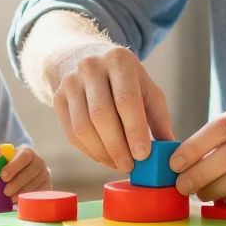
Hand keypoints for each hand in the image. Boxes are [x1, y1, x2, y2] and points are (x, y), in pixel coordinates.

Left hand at [1, 147, 49, 198]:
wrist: (24, 170)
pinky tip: (21, 202)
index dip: (14, 166)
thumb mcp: (2, 159)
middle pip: (32, 171)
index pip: (24, 156)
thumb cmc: (8, 165)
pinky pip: (42, 192)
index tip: (3, 176)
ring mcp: (45, 174)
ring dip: (24, 192)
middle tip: (6, 192)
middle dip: (18, 183)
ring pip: (37, 183)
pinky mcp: (48, 185)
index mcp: (27, 152)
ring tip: (11, 199)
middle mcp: (39, 161)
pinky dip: (31, 198)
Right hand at [45, 40, 173, 171]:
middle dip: (117, 146)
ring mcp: (70, 82)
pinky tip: (104, 158)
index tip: (143, 155)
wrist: (86, 59)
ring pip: (83, 127)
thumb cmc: (125, 80)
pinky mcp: (57, 98)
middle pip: (101, 115)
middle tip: (130, 166)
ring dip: (102, 152)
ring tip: (119, 164)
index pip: (126, 99)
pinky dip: (90, 151)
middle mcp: (91, 67)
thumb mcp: (146, 88)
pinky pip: (72, 132)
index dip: (134, 130)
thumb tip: (169, 150)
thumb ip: (158, 117)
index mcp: (119, 60)